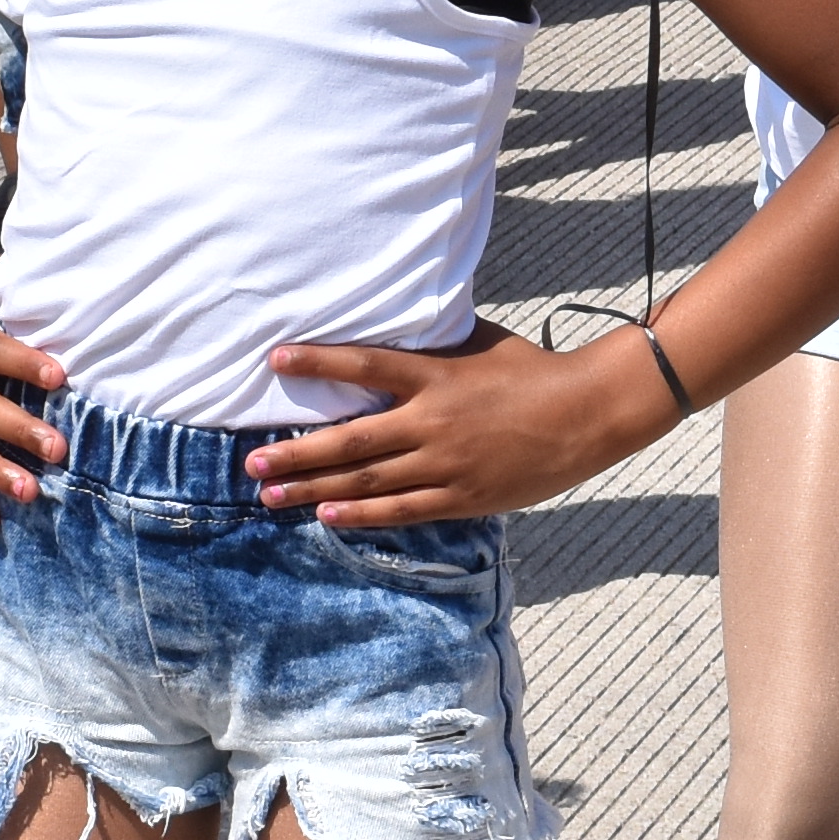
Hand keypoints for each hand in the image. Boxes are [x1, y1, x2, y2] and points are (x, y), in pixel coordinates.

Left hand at [244, 326, 658, 524]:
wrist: (587, 414)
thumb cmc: (531, 371)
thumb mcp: (478, 343)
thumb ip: (433, 342)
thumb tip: (394, 325)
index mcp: (436, 376)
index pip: (366, 366)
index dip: (319, 362)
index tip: (276, 360)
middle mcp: (434, 421)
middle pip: (352, 439)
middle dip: (296, 452)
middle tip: (252, 461)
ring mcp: (447, 463)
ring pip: (369, 480)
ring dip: (315, 488)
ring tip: (271, 494)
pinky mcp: (463, 495)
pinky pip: (404, 509)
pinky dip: (362, 514)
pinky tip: (327, 515)